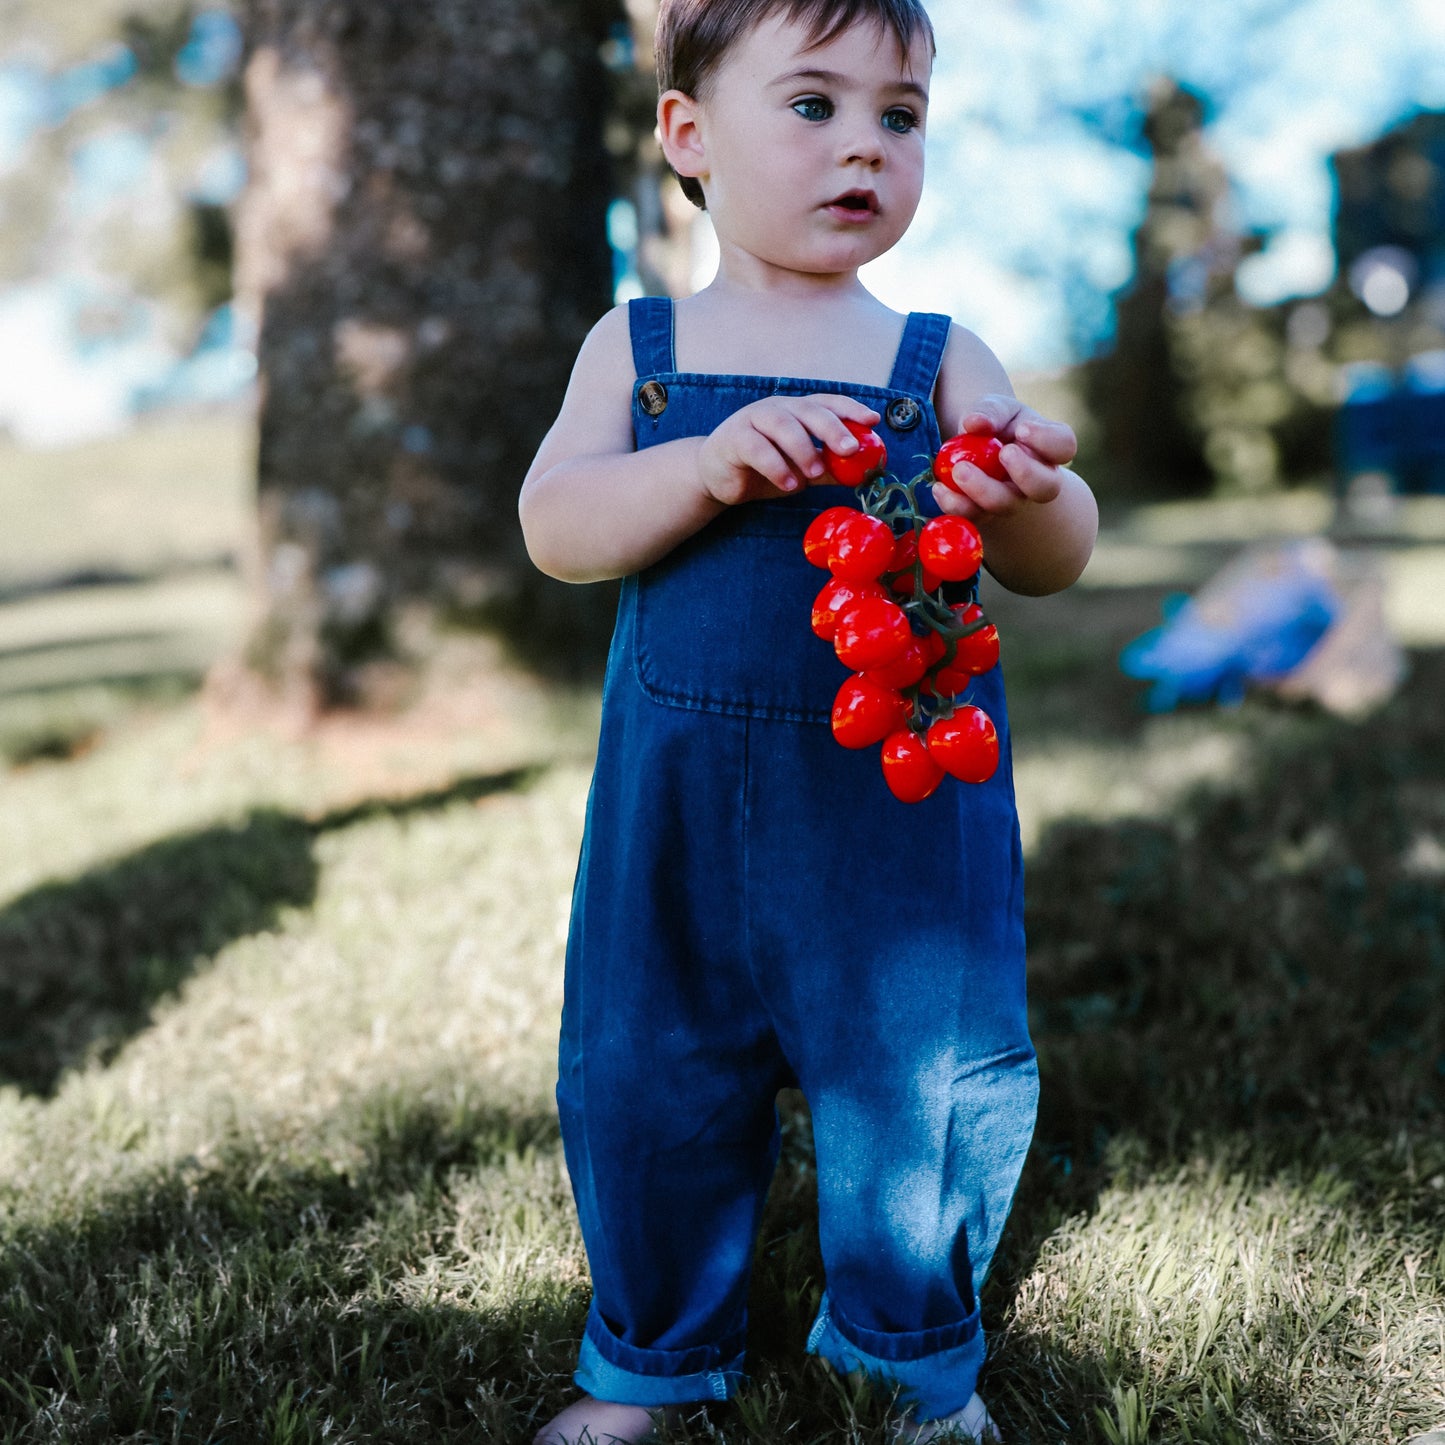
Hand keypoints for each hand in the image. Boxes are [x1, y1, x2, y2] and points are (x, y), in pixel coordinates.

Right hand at [697, 394, 881, 506]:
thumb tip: (862, 473)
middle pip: (808, 410)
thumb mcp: (801, 470)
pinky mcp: (734, 439)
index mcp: (796, 411)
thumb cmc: (763, 469)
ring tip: (815, 473)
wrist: (718, 478)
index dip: (850, 409)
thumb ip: (828, 468)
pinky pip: (757, 448)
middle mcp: (777, 409)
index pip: (827, 403)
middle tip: (850, 449)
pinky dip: (775, 466)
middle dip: (832, 428)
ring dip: (802, 449)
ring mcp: (753, 420)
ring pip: (782, 425)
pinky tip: (788, 484)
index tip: (872, 421)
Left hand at [931, 395, 1077, 524]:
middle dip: (1026, 472)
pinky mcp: (984, 514)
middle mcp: (1037, 479)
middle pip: (1045, 487)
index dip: (1047, 440)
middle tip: (1004, 453)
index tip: (1022, 429)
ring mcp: (1012, 500)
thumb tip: (974, 423)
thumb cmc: (996, 425)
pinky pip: (973, 516)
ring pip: (1006, 505)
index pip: (1064, 446)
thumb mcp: (996, 409)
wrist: (975, 450)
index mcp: (1048, 448)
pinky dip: (955, 504)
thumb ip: (990, 411)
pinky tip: (939, 488)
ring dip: (983, 490)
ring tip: (960, 470)